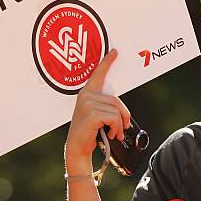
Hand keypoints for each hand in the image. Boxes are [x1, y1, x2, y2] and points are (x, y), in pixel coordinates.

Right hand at [65, 49, 131, 165]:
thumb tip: (122, 110)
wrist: (77, 148)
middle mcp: (86, 95)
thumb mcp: (97, 115)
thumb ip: (105, 106)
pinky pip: (115, 118)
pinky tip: (110, 134)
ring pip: (117, 111)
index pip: (98, 74)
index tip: (115, 52)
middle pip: (117, 101)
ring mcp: (88, 104)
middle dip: (124, 116)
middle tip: (123, 128)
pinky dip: (117, 128)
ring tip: (115, 133)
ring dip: (120, 125)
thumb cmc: (89, 132)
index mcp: (87, 93)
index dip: (107, 62)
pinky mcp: (92, 114)